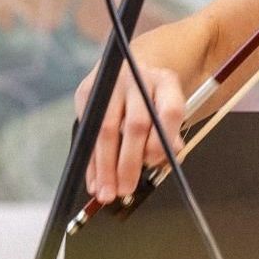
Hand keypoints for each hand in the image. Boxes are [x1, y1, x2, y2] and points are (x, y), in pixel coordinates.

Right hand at [75, 33, 193, 204]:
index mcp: (166, 82)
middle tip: (125, 189)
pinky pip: (87, 131)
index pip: (170, 112)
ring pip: (106, 130)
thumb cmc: (155, 98)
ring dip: (105, 167)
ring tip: (106, 192)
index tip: (155, 166)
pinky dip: (90, 160)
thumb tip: (170, 155)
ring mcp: (111, 83)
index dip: (163, 142)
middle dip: (129, 163)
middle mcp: (138, 78)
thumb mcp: (170, 109)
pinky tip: (93, 180)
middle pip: (135, 125)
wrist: (132, 66)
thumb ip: (171, 133)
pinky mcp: (87, 91)